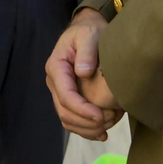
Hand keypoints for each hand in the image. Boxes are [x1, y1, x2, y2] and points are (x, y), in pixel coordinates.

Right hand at [45, 9, 121, 140]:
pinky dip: (85, 129)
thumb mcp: (89, 35)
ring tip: (107, 127)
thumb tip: (83, 72)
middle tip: (108, 122)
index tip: (101, 115)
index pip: (66, 96)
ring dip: (86, 129)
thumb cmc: (89, 31)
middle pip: (64, 112)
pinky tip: (102, 132)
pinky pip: (72, 120)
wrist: (87, 31)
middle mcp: (55, 81)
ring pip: (67, 119)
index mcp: (57, 67)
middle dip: (86, 122)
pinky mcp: (68, 97)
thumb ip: (86, 52)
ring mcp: (60, 91)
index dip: (83, 110)